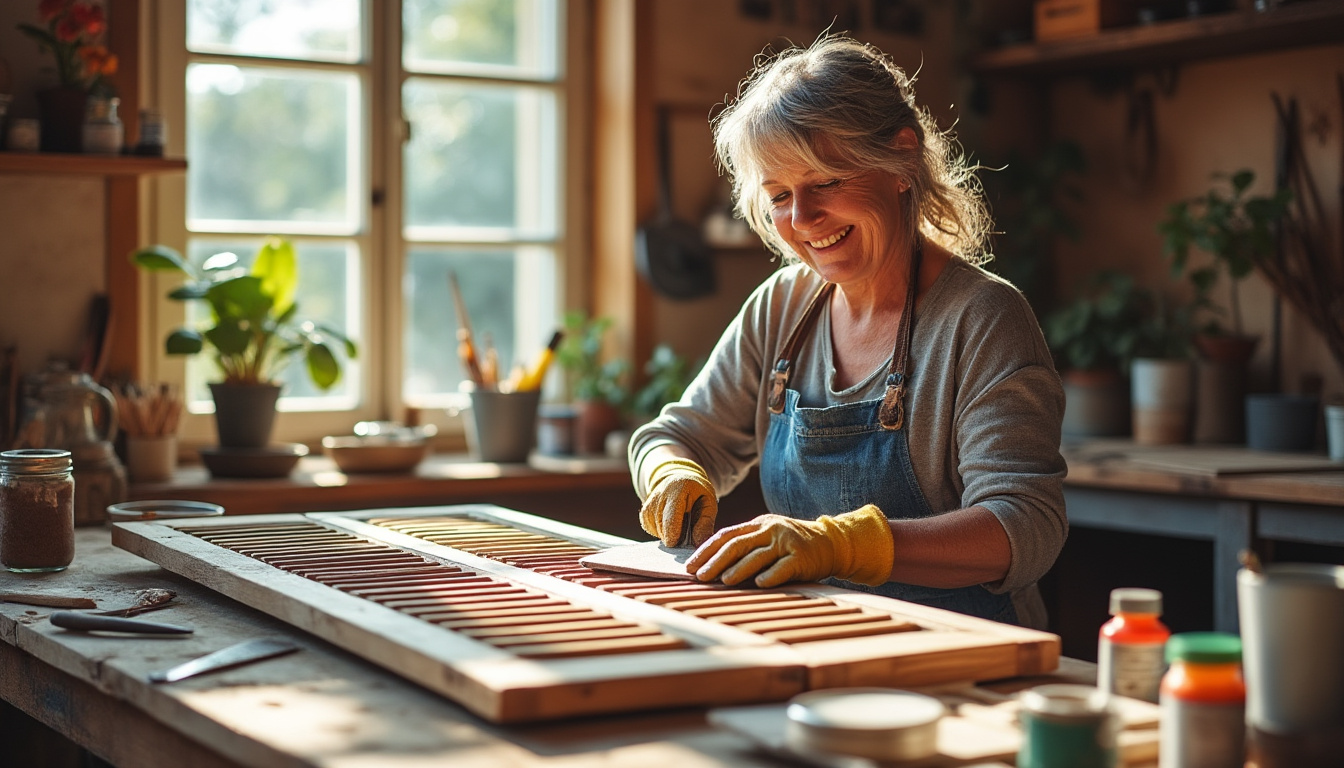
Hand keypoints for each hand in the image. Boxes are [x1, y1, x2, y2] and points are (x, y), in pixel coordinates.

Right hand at [639, 458, 717, 546]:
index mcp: (679, 488)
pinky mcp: (644, 513)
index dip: (673, 532)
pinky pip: (653, 531)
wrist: (678, 481)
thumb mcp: (709, 503)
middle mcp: (660, 494)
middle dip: (676, 537)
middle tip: (688, 533)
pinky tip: (671, 523)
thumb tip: (699, 543)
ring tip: (681, 524)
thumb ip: (706, 523)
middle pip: (663, 527)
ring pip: (658, 531)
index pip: (671, 515)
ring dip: (671, 535)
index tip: (676, 544)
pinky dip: (664, 533)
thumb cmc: (697, 494)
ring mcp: (649, 504)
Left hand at [685, 504, 893, 588]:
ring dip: (738, 569)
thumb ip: (745, 544)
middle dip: (716, 561)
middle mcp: (771, 529)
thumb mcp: (768, 536)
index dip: (706, 550)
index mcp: (758, 524)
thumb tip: (711, 563)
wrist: (831, 543)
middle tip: (700, 576)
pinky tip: (759, 584)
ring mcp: (787, 541)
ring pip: (757, 556)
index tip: (690, 566)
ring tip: (723, 581)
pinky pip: (783, 567)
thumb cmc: (792, 545)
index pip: (726, 535)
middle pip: (737, 545)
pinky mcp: (802, 556)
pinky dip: (770, 575)